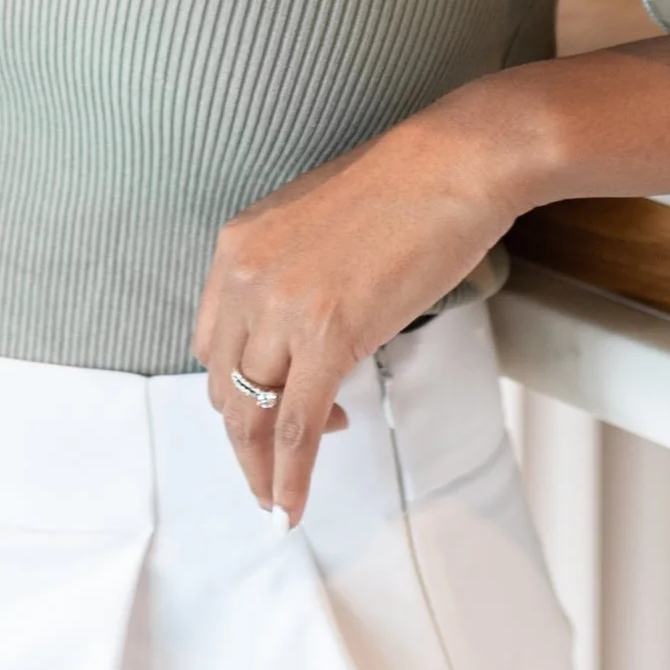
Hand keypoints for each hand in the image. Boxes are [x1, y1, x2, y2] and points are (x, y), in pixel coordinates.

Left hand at [192, 94, 526, 523]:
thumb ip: (294, 277)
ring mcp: (283, 307)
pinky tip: (293, 506)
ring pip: (251, 415)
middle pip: (224, 385)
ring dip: (261, 469)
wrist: (457, 162)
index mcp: (237, 247)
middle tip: (268, 473)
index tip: (268, 413)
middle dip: (243, 439)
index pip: (212, 344)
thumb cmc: (407, 187)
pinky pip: (296, 427)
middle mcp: (245, 276)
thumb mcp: (318, 225)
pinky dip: (290, 476)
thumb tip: (305, 334)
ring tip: (278, 502)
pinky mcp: (328, 336)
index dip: (237, 390)